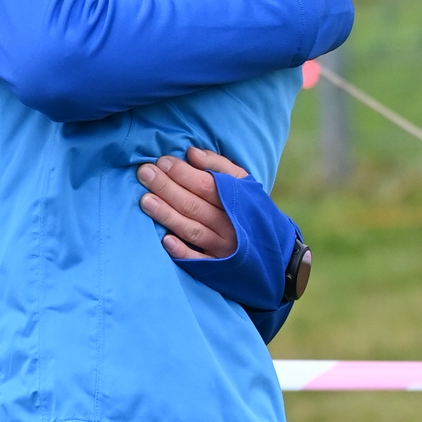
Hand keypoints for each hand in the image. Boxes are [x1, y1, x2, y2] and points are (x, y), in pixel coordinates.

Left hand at [138, 143, 246, 261]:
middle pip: (195, 205)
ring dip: (168, 215)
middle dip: (167, 188)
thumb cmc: (252, 210)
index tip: (161, 161)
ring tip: (145, 200)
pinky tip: (165, 240)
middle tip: (144, 173)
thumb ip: (220, 166)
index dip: (183, 173)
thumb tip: (191, 153)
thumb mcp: (245, 183)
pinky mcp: (218, 267)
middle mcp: (230, 224)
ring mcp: (224, 248)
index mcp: (237, 200)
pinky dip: (182, 251)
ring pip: (192, 230)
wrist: (276, 252)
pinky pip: (198, 260)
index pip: (206, 185)